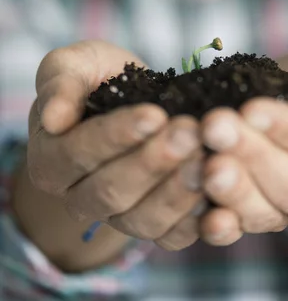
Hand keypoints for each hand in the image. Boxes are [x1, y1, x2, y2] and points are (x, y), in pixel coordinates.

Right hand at [27, 40, 205, 252]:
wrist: (132, 99)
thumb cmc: (97, 79)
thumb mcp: (73, 66)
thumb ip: (59, 84)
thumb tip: (53, 118)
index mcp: (51, 160)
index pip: (78, 153)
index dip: (116, 136)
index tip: (154, 114)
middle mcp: (80, 197)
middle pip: (112, 191)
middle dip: (154, 162)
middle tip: (191, 133)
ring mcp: (118, 217)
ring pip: (144, 220)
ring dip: (178, 191)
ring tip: (208, 159)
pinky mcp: (155, 226)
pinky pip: (173, 237)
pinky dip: (198, 224)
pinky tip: (220, 202)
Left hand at [199, 47, 287, 245]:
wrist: (280, 103)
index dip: (287, 129)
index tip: (251, 108)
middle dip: (251, 154)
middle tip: (216, 127)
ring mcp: (285, 213)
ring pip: (263, 212)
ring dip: (233, 189)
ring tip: (207, 164)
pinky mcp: (250, 219)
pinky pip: (237, 230)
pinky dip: (220, 227)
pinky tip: (206, 215)